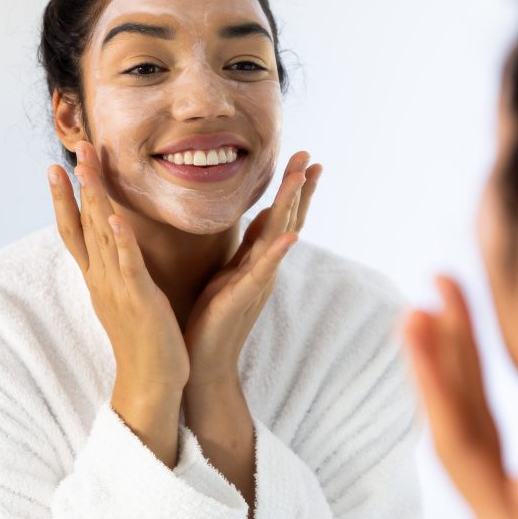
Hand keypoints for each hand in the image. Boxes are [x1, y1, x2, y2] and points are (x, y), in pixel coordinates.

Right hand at [47, 141, 189, 459]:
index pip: (75, 231)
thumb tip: (114, 247)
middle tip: (75, 148)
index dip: (65, 199)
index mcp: (99, 278)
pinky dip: (121, 240)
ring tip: (89, 167)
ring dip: (96, 200)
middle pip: (84, 224)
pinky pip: (128, 265)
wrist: (151, 381)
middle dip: (79, 185)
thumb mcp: (126, 297)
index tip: (57, 168)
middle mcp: (101, 279)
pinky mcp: (138, 299)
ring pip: (101, 236)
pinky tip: (116, 217)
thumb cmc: (144, 339)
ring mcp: (117, 287)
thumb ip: (117, 270)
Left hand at [183, 151, 322, 393]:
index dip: (292, 190)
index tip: (305, 161)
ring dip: (292, 206)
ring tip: (303, 178)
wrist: (206, 361)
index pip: (279, 217)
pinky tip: (291, 235)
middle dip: (298, 188)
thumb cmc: (214, 318)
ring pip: (279, 236)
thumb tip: (259, 219)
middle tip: (311, 157)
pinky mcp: (245, 296)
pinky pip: (264, 270)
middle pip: (287, 219)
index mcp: (258, 259)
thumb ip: (248, 249)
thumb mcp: (231, 274)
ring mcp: (258, 280)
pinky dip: (278, 252)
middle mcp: (264, 267)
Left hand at [403, 275, 517, 518]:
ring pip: (470, 430)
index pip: (461, 439)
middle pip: (460, 421)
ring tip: (439, 313)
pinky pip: (486, 448)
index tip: (419, 318)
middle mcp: (492, 516)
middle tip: (433, 287)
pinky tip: (468, 381)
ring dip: (453, 369)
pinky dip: (473, 404)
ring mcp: (502, 518)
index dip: (437, 377)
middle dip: (444, 352)